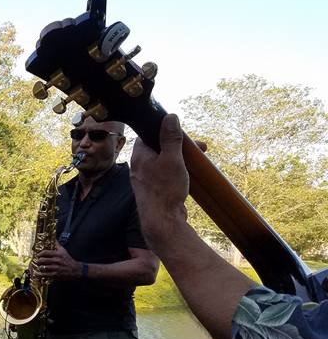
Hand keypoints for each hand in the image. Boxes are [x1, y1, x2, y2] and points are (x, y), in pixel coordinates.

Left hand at [34, 242, 79, 278]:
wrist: (76, 270)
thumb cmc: (68, 260)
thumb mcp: (63, 251)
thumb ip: (57, 244)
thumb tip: (52, 238)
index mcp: (58, 254)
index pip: (45, 252)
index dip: (40, 254)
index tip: (38, 255)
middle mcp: (56, 260)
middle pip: (42, 260)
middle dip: (38, 261)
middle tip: (37, 261)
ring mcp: (56, 268)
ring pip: (43, 267)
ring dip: (39, 267)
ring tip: (38, 266)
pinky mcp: (55, 275)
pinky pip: (45, 274)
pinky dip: (40, 274)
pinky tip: (37, 274)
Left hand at [130, 113, 188, 244]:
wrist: (162, 221)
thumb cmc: (165, 190)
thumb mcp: (172, 159)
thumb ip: (171, 138)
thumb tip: (170, 117)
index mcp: (139, 156)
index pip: (149, 134)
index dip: (166, 131)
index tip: (183, 133)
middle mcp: (139, 167)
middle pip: (159, 148)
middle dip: (179, 146)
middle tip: (199, 147)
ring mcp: (146, 180)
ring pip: (164, 162)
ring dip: (180, 159)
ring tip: (197, 161)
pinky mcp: (154, 191)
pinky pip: (165, 176)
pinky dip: (177, 172)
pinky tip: (188, 176)